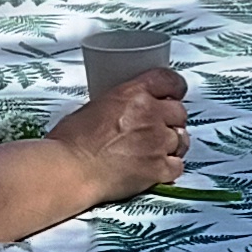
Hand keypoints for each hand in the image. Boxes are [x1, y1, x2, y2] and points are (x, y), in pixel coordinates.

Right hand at [48, 70, 188, 202]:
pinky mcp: (158, 168)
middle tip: (158, 128)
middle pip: (179, 112)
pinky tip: (156, 168)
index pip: (170, 80)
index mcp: (134, 93)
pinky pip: (178, 165)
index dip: (175, 88)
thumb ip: (122, 103)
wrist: (69, 170)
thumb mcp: (95, 106)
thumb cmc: (71, 141)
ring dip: (173, 144)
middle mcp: (150, 114)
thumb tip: (129, 108)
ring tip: (157, 150)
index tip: (174, 94)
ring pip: (182, 139)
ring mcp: (157, 142)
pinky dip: (169, 167)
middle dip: (171, 119)